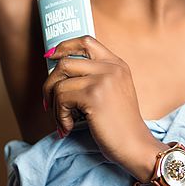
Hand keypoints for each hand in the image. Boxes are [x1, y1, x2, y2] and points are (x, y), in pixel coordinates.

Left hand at [42, 35, 153, 172]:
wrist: (135, 144)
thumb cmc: (120, 124)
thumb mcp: (114, 91)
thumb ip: (95, 76)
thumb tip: (58, 71)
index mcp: (117, 64)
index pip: (86, 40)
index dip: (64, 46)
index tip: (50, 56)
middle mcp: (111, 67)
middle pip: (65, 62)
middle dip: (49, 83)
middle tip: (49, 103)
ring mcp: (103, 80)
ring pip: (59, 83)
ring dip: (54, 105)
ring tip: (62, 120)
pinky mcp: (94, 96)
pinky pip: (61, 99)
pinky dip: (60, 116)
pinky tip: (68, 127)